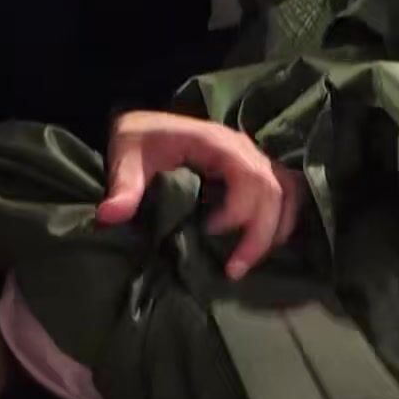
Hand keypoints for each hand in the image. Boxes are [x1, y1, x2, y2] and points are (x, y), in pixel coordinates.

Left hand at [96, 112, 299, 280]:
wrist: (146, 127)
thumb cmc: (139, 140)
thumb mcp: (125, 156)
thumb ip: (123, 185)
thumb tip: (110, 216)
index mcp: (218, 142)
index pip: (250, 178)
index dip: (238, 212)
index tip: (208, 231)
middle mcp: (245, 150)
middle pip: (276, 193)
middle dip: (260, 236)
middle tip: (234, 270)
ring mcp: (255, 161)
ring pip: (288, 196)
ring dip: (275, 233)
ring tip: (245, 264)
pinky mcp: (256, 174)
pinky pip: (286, 198)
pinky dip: (280, 224)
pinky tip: (258, 248)